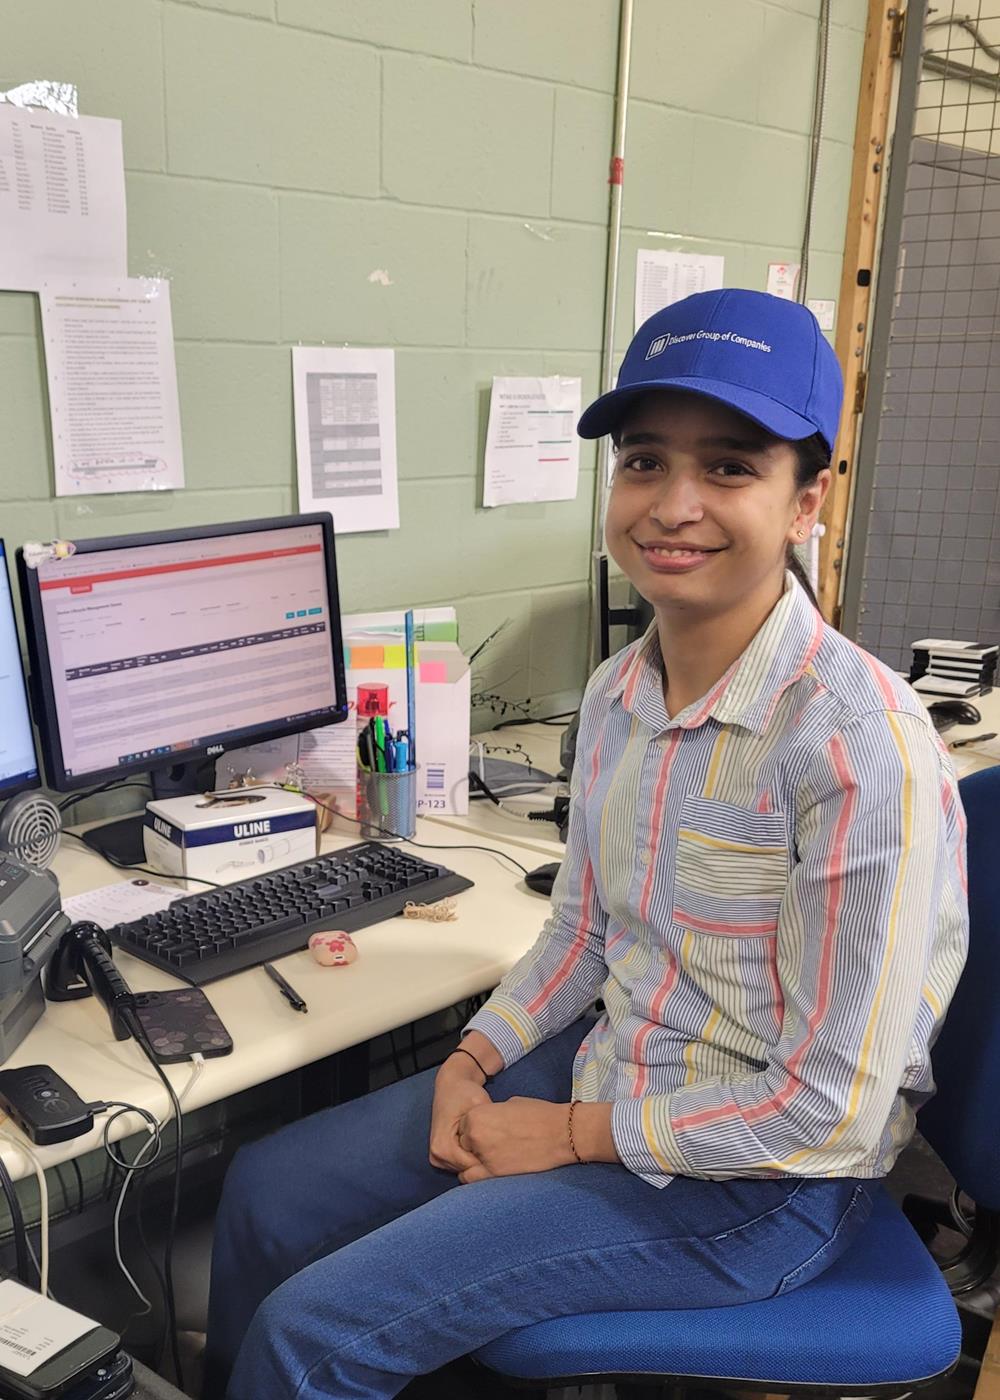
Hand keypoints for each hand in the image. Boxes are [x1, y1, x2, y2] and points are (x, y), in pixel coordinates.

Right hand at [429, 1054, 491, 1173]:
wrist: (451, 1085)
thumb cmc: (466, 1093)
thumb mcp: (479, 1105)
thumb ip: (487, 1125)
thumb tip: (500, 1143)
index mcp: (442, 1146)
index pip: (471, 1167)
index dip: (490, 1159)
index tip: (505, 1149)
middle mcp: (436, 1155)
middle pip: (469, 1171)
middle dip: (486, 1161)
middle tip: (502, 1146)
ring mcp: (437, 1158)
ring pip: (467, 1170)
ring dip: (480, 1159)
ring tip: (493, 1143)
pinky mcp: (442, 1156)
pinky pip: (464, 1164)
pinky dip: (474, 1157)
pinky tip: (484, 1144)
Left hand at [455, 1097, 575, 1183]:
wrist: (561, 1133)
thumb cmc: (539, 1115)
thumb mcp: (510, 1104)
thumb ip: (493, 1115)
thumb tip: (489, 1123)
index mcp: (476, 1116)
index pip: (463, 1126)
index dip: (474, 1129)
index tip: (487, 1132)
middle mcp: (475, 1136)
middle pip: (462, 1145)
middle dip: (473, 1146)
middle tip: (491, 1145)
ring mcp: (484, 1157)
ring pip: (465, 1165)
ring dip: (474, 1162)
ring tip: (490, 1159)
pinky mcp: (495, 1174)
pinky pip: (474, 1180)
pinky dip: (477, 1177)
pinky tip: (490, 1171)